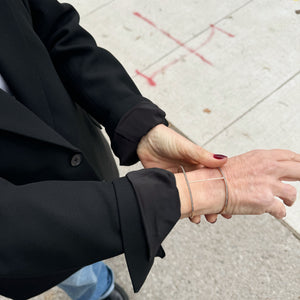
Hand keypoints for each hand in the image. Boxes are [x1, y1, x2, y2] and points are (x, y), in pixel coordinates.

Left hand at [137, 124, 227, 222]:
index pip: (214, 182)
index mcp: (199, 165)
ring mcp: (179, 180)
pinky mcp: (168, 184)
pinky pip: (176, 198)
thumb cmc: (166, 139)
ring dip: (195, 210)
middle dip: (210, 207)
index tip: (227, 208)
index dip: (221, 195)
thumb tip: (224, 160)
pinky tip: (183, 214)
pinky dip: (180, 207)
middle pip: (203, 194)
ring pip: (190, 198)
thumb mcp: (186, 147)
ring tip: (197, 220)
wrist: (143, 140)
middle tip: (213, 218)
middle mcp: (191, 174)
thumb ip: (202, 155)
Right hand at [176, 149, 298, 218]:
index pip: (290, 156)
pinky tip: (274, 212)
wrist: (209, 186)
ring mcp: (268, 184)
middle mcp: (269, 168)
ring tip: (287, 201)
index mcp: (262, 156)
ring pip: (293, 194)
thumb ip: (258, 165)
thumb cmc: (219, 175)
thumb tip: (269, 169)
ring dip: (290, 199)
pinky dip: (278, 213)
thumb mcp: (241, 162)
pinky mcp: (265, 201)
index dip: (299, 162)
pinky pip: (281, 210)